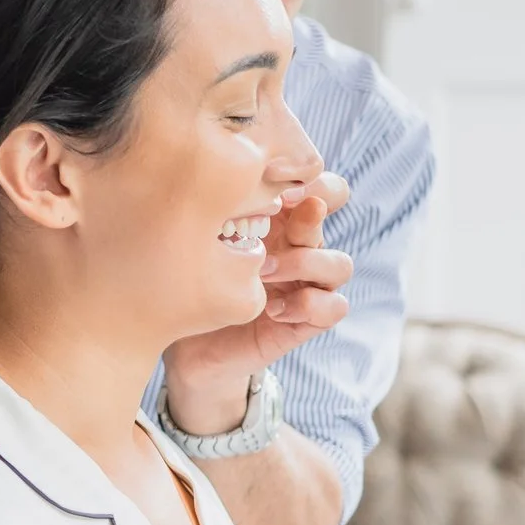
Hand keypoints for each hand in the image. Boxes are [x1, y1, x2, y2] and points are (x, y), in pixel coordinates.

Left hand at [160, 172, 354, 433]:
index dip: (303, 176)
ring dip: (305, 262)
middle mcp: (295, 245)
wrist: (185, 350)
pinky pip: (335, 306)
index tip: (269, 182)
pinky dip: (310, 304)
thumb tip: (199, 174)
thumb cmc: (184, 287)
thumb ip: (203, 213)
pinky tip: (272, 310)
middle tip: (281, 215)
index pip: (311, 179)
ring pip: (340, 263)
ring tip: (264, 271)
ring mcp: (305, 283)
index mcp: (273, 217)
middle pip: (333, 207)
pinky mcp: (306, 320)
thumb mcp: (191, 244)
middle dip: (314, 208)